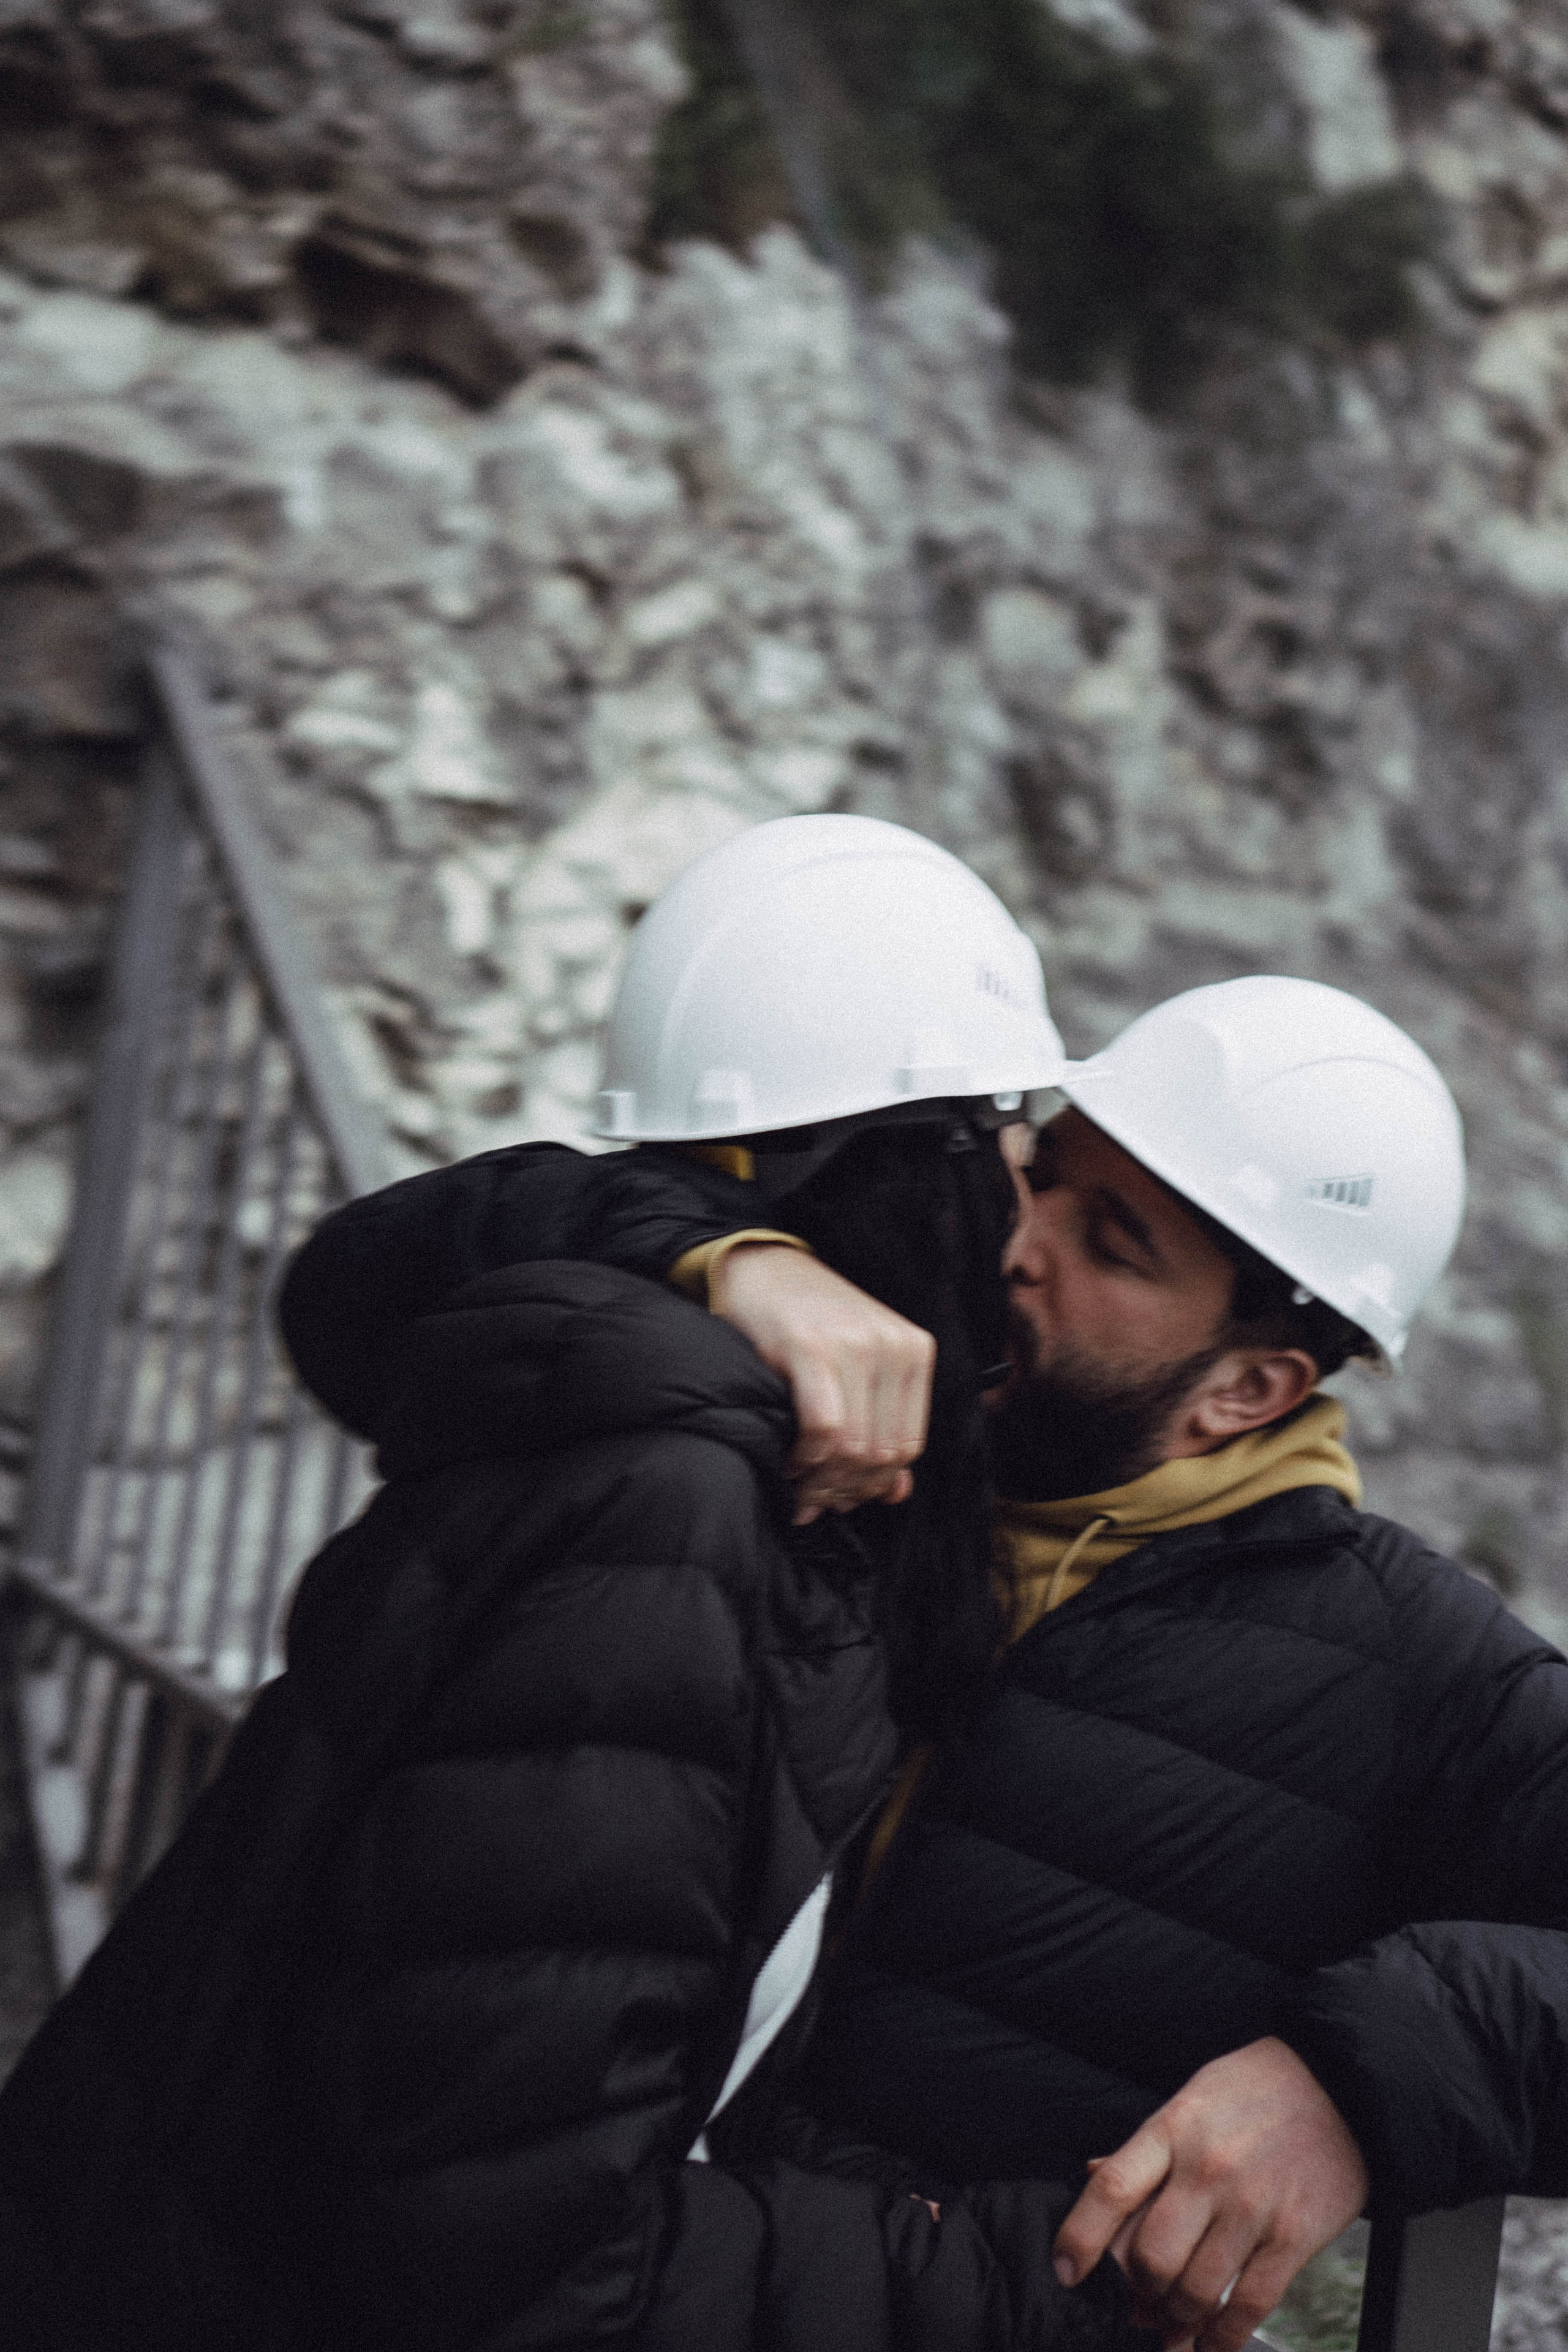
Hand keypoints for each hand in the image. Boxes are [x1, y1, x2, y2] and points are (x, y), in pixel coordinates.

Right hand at [710, 1245, 934, 1524]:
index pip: (908, 1445)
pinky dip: (806, 1459)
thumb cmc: (808, 1321)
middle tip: (814, 1502)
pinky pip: (823, 1430)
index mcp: (914, 1350)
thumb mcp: (858, 1368)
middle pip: (882, 1452)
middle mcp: (892, 1346)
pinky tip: (790, 1460)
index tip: (841, 1498)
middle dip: (845, 1490)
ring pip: (854, 1448)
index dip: (873, 1485)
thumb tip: (898, 1493)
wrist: (760, 1266)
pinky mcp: (811, 1348)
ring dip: (823, 1482)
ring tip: (800, 1488)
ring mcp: (855, 1344)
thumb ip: (882, 1427)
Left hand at [1052, 2038, 1368, 2351]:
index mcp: (1174, 2128)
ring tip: (1171, 2325)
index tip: (1066, 2271)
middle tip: (1137, 2302)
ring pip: (1195, 2290)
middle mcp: (1208, 2169)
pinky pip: (1248, 2305)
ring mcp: (1252, 2206)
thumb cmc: (1257, 2089)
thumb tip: (1093, 2176)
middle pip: (1150, 2256)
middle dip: (1137, 2291)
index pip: (1112, 2188)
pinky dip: (1223, 2337)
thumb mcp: (1192, 2098)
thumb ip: (1148, 2147)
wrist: (1343, 2084)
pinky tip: (1210, 2343)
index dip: (1079, 2236)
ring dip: (1176, 2319)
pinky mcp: (1294, 2237)